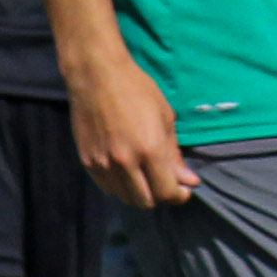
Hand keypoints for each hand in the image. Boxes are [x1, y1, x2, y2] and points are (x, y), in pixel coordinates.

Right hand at [68, 47, 193, 211]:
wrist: (96, 75)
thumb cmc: (136, 89)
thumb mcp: (165, 118)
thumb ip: (175, 154)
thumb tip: (190, 181)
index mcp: (149, 149)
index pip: (166, 192)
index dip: (179, 195)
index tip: (184, 188)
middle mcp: (125, 162)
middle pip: (146, 201)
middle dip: (160, 196)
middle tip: (165, 182)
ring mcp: (103, 164)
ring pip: (126, 198)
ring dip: (139, 192)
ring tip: (145, 174)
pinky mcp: (87, 162)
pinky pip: (108, 188)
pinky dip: (120, 186)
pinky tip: (126, 170)